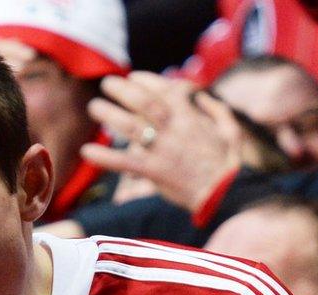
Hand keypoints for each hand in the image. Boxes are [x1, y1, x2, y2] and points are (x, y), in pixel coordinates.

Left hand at [81, 73, 243, 214]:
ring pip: (132, 128)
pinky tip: (87, 152)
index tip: (133, 76)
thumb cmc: (229, 164)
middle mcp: (174, 130)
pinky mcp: (155, 172)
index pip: (166, 90)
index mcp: (191, 118)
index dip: (147, 80)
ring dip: (110, 115)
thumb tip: (201, 96)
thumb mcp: (230, 130)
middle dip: (124, 90)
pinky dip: (105, 158)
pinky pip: (126, 163)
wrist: (225, 195)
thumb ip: (216, 110)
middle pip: (145, 103)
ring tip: (94, 107)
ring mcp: (163, 150)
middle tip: (107, 82)